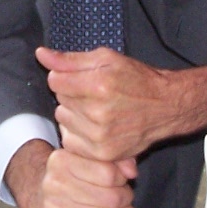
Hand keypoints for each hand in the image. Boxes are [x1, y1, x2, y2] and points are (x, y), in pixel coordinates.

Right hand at [3, 140, 136, 207]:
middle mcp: (54, 184)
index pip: (109, 173)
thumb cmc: (69, 176)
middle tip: (126, 201)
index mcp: (62, 160)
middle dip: (127, 200)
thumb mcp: (86, 159)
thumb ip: (114, 159)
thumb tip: (132, 171)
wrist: (36, 195)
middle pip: (111, 198)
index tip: (122, 182)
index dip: (123, 180)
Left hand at [36, 46, 206, 161]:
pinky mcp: (102, 153)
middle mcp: (98, 113)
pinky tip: (94, 126)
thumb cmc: (137, 80)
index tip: (80, 79)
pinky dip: (78, 134)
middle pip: (59, 101)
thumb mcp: (106, 59)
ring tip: (96, 110)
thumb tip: (41, 54)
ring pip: (63, 121)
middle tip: (93, 94)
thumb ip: (70, 59)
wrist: (165, 107)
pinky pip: (70, 141)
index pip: (55, 81)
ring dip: (73, 115)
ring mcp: (100, 136)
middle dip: (71, 95)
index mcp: (99, 85)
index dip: (65, 77)